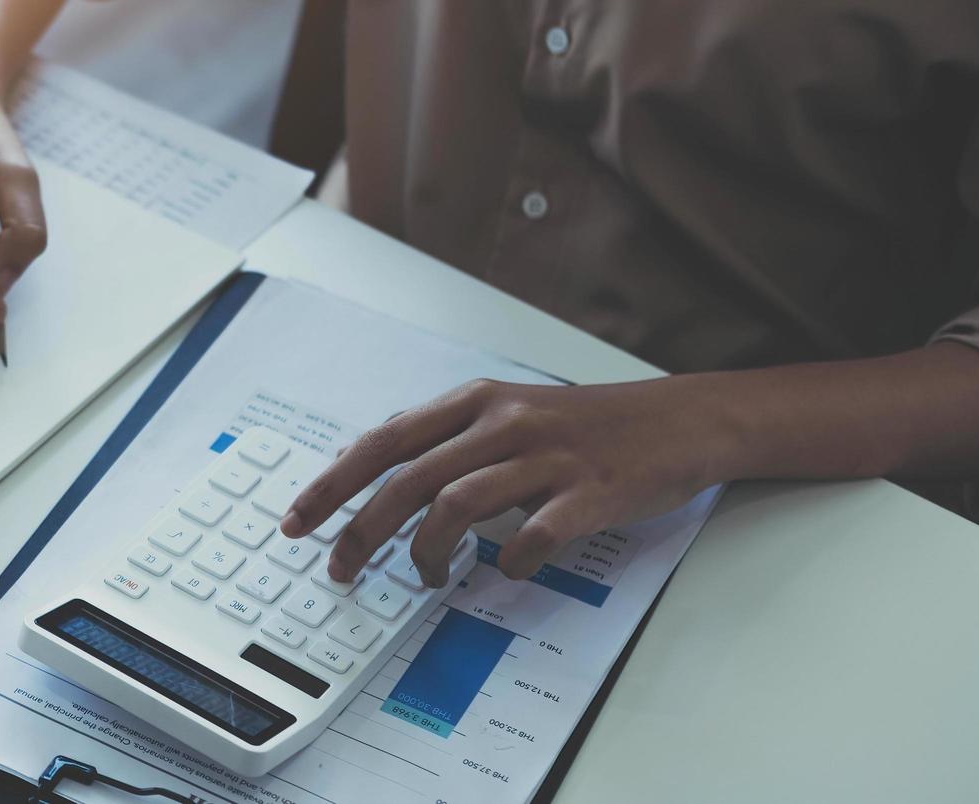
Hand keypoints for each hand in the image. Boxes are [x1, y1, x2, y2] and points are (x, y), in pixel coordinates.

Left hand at [279, 378, 736, 586]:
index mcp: (475, 401)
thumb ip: (446, 437)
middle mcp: (503, 422)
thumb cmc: (585, 424)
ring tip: (428, 576)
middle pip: (407, 478)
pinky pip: (534, 534)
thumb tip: (379, 471)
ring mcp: (547, 456)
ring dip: (429, 552)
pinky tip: (507, 571)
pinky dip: (510, 561)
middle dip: (362, 530)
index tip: (298, 521)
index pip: (383, 441)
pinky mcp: (589, 492)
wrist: (680, 419)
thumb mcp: (506, 410)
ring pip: (457, 505)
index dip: (333, 483)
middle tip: (341, 569)